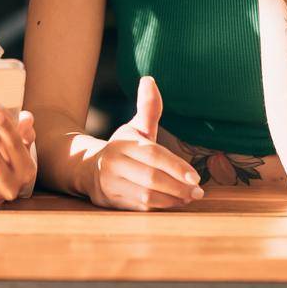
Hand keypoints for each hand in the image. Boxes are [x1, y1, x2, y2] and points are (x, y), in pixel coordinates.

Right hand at [86, 76, 203, 210]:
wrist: (89, 169)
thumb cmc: (123, 148)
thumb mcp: (135, 128)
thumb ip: (148, 108)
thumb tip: (149, 79)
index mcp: (124, 143)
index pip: (153, 155)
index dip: (176, 166)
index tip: (196, 177)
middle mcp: (114, 163)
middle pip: (151, 178)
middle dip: (178, 186)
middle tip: (198, 191)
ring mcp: (110, 183)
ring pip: (146, 196)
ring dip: (172, 199)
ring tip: (189, 198)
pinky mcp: (110, 201)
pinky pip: (139, 208)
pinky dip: (160, 208)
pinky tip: (174, 204)